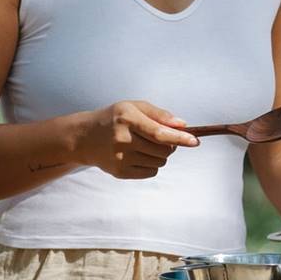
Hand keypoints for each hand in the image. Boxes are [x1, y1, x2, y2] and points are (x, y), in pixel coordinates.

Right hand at [76, 100, 198, 178]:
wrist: (85, 138)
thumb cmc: (114, 118)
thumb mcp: (134, 107)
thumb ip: (159, 114)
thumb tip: (182, 125)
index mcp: (128, 119)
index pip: (159, 133)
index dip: (180, 138)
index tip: (195, 141)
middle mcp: (123, 140)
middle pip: (163, 149)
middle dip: (171, 144)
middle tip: (164, 138)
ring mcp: (120, 158)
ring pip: (159, 162)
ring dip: (162, 155)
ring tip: (148, 145)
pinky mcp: (119, 172)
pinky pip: (150, 172)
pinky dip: (153, 164)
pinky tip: (140, 155)